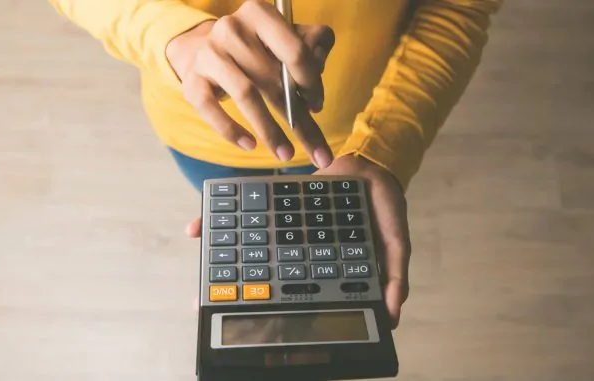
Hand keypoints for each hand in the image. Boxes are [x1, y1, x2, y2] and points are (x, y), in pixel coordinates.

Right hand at [166, 0, 335, 167]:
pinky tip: (249, 144)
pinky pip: (211, 109)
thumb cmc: (256, 50)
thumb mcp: (287, 40)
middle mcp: (232, 29)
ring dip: (269, 130)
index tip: (317, 106)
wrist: (204, 52)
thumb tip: (316, 80)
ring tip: (285, 153)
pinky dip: (231, 130)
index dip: (311, 83)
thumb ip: (313, 48)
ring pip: (245, 94)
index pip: (295, 51)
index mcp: (260, 14)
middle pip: (273, 80)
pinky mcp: (192, 81)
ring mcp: (209, 54)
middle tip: (317, 152)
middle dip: (298, 120)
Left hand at [185, 155, 410, 327]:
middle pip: (266, 274)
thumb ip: (396, 276)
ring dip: (225, 259)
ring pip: (252, 248)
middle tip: (205, 306)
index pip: (297, 293)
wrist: (372, 163)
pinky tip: (197, 228)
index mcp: (325, 265)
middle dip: (238, 291)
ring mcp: (288, 230)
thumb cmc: (385, 207)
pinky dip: (226, 222)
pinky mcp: (277, 206)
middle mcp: (303, 250)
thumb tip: (392, 317)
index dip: (275, 308)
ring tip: (200, 277)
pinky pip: (251, 216)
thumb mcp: (397, 243)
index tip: (250, 322)